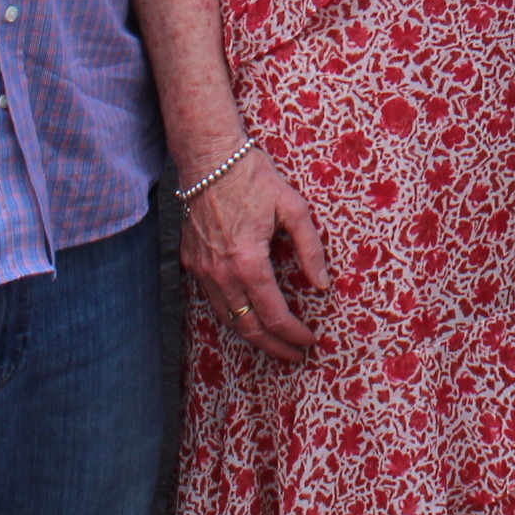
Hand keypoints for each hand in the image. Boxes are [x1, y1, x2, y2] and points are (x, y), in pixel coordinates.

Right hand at [179, 146, 330, 363]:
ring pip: (227, 319)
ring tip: (274, 345)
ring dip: (252, 336)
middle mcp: (221, 274)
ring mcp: (202, 270)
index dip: (294, 334)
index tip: (310, 340)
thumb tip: (322, 284)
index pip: (274, 315)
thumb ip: (310, 249)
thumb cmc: (253, 177)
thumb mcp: (293, 207)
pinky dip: (232, 316)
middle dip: (273, 347)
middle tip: (294, 356)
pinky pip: (213, 301)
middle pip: (248, 327)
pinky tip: (247, 318)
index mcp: (249, 263)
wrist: (209, 158)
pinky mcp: (191, 263)